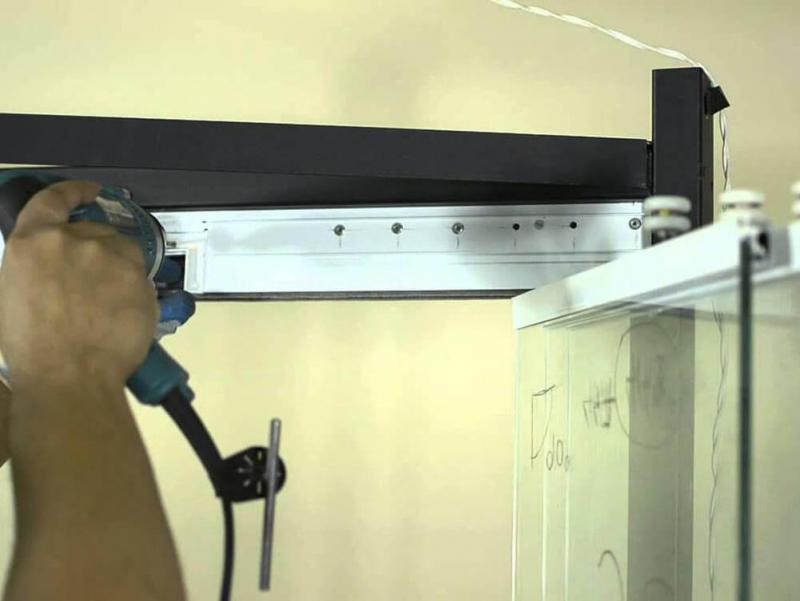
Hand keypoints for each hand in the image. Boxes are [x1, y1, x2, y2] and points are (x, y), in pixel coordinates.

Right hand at [0, 181, 158, 390]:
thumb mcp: (12, 295)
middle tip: (90, 287)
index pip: (54, 200)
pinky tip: (122, 317)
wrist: (70, 374)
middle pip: (95, 232)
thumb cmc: (30, 345)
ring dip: (118, 270)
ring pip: (123, 253)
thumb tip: (53, 266)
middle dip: (95, 252)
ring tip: (107, 306)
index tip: (91, 191)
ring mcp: (112, 257)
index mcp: (33, 241)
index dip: (74, 191)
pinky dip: (134, 292)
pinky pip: (140, 278)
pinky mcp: (141, 278)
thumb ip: (35, 267)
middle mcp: (75, 241)